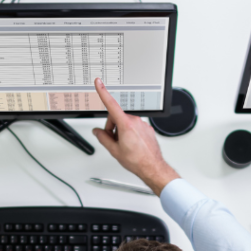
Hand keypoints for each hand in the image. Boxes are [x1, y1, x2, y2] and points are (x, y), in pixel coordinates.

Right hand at [92, 78, 179, 193]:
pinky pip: (134, 127)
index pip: (111, 104)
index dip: (103, 92)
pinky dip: (130, 133)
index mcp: (126, 125)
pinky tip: (132, 145)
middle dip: (112, 127)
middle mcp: (135, 121)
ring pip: (125, 122)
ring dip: (121, 131)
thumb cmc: (137, 161)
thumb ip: (103, 138)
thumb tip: (97, 132)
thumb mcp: (114, 151)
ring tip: (124, 145)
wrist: (152, 167)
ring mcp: (143, 124)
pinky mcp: (147, 128)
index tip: (99, 82)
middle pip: (116, 117)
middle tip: (113, 141)